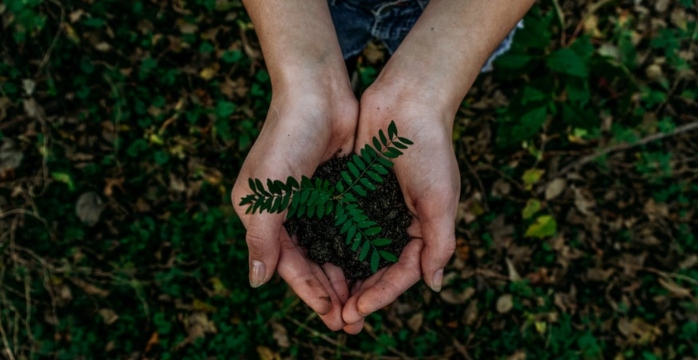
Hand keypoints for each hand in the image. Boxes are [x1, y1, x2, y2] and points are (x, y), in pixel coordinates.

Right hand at [231, 84, 357, 330]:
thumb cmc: (286, 138)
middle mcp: (286, 212)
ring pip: (330, 249)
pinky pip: (346, 227)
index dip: (309, 291)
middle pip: (310, 262)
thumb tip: (257, 282)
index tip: (332, 315)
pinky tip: (372, 266)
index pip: (287, 264)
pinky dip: (357, 248)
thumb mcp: (266, 192)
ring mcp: (313, 201)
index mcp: (262, 215)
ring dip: (345, 276)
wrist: (317, 92)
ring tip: (364, 303)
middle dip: (330, 292)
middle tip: (352, 321)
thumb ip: (261, 238)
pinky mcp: (336, 189)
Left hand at [341, 85, 459, 333]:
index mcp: (422, 228)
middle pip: (377, 268)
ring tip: (325, 298)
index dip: (382, 294)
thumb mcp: (441, 199)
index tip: (358, 310)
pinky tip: (314, 259)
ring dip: (343, 275)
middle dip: (360, 294)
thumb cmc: (430, 149)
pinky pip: (341, 224)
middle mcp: (397, 222)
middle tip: (339, 318)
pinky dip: (331, 244)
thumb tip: (434, 285)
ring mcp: (374, 208)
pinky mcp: (354, 191)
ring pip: (356, 251)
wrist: (407, 101)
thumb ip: (439, 243)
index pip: (402, 272)